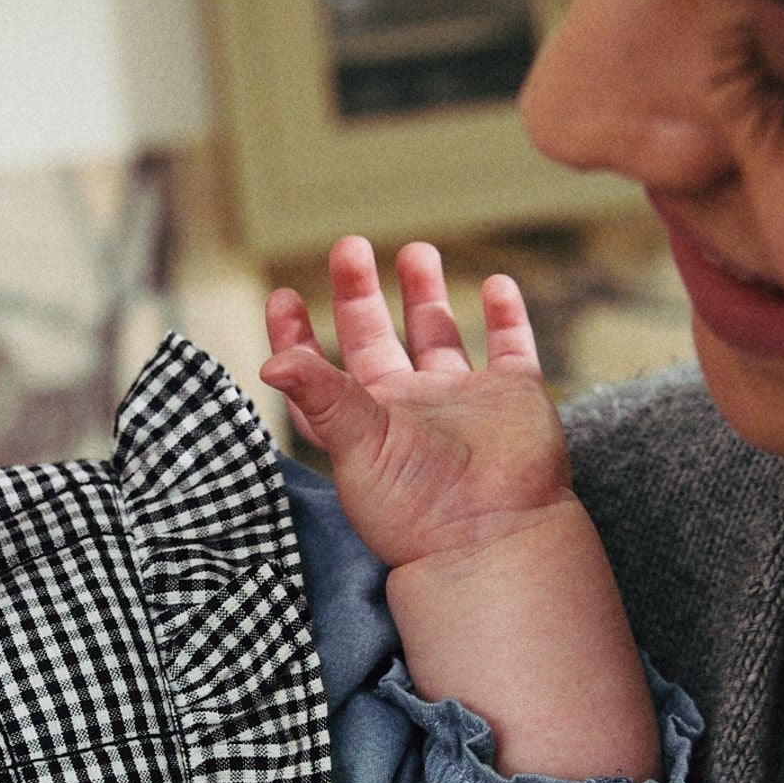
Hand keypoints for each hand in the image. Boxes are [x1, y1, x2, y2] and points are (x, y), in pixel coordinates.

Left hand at [262, 237, 571, 572]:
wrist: (494, 535)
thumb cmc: (418, 507)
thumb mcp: (357, 445)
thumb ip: (320, 398)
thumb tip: (269, 364)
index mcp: (363, 422)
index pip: (318, 374)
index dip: (297, 338)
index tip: (282, 296)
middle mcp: (409, 409)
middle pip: (376, 339)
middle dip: (359, 295)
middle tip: (348, 248)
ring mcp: (463, 401)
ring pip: (439, 335)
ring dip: (425, 295)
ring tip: (414, 251)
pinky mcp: (513, 397)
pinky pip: (511, 347)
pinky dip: (505, 315)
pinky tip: (495, 284)